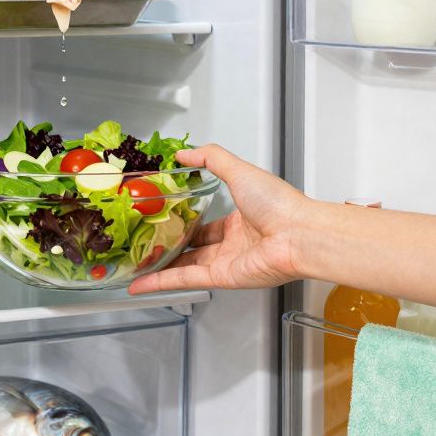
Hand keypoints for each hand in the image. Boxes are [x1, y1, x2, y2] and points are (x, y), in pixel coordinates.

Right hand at [128, 144, 312, 294]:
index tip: (164, 218)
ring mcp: (228, 261)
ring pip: (185, 264)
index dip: (185, 221)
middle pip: (195, 246)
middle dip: (170, 246)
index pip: (207, 223)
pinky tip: (143, 282)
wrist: (298, 234)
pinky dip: (163, 281)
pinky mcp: (222, 277)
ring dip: (160, 266)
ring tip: (136, 266)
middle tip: (145, 244)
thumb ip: (211, 159)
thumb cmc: (279, 203)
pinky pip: (187, 278)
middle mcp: (234, 242)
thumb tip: (184, 153)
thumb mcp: (240, 170)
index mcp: (241, 218)